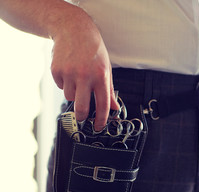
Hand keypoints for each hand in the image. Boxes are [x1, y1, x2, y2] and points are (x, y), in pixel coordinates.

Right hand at [50, 8, 118, 130]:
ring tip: (78, 79)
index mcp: (100, 76)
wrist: (73, 29)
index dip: (101, 119)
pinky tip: (70, 72)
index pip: (103, 104)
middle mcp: (85, 75)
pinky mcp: (56, 71)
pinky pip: (61, 87)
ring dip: (75, 94)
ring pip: (70, 97)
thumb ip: (110, 90)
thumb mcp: (107, 68)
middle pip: (81, 107)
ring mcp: (69, 73)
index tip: (99, 126)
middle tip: (83, 117)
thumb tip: (114, 108)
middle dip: (82, 116)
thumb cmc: (93, 49)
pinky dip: (65, 84)